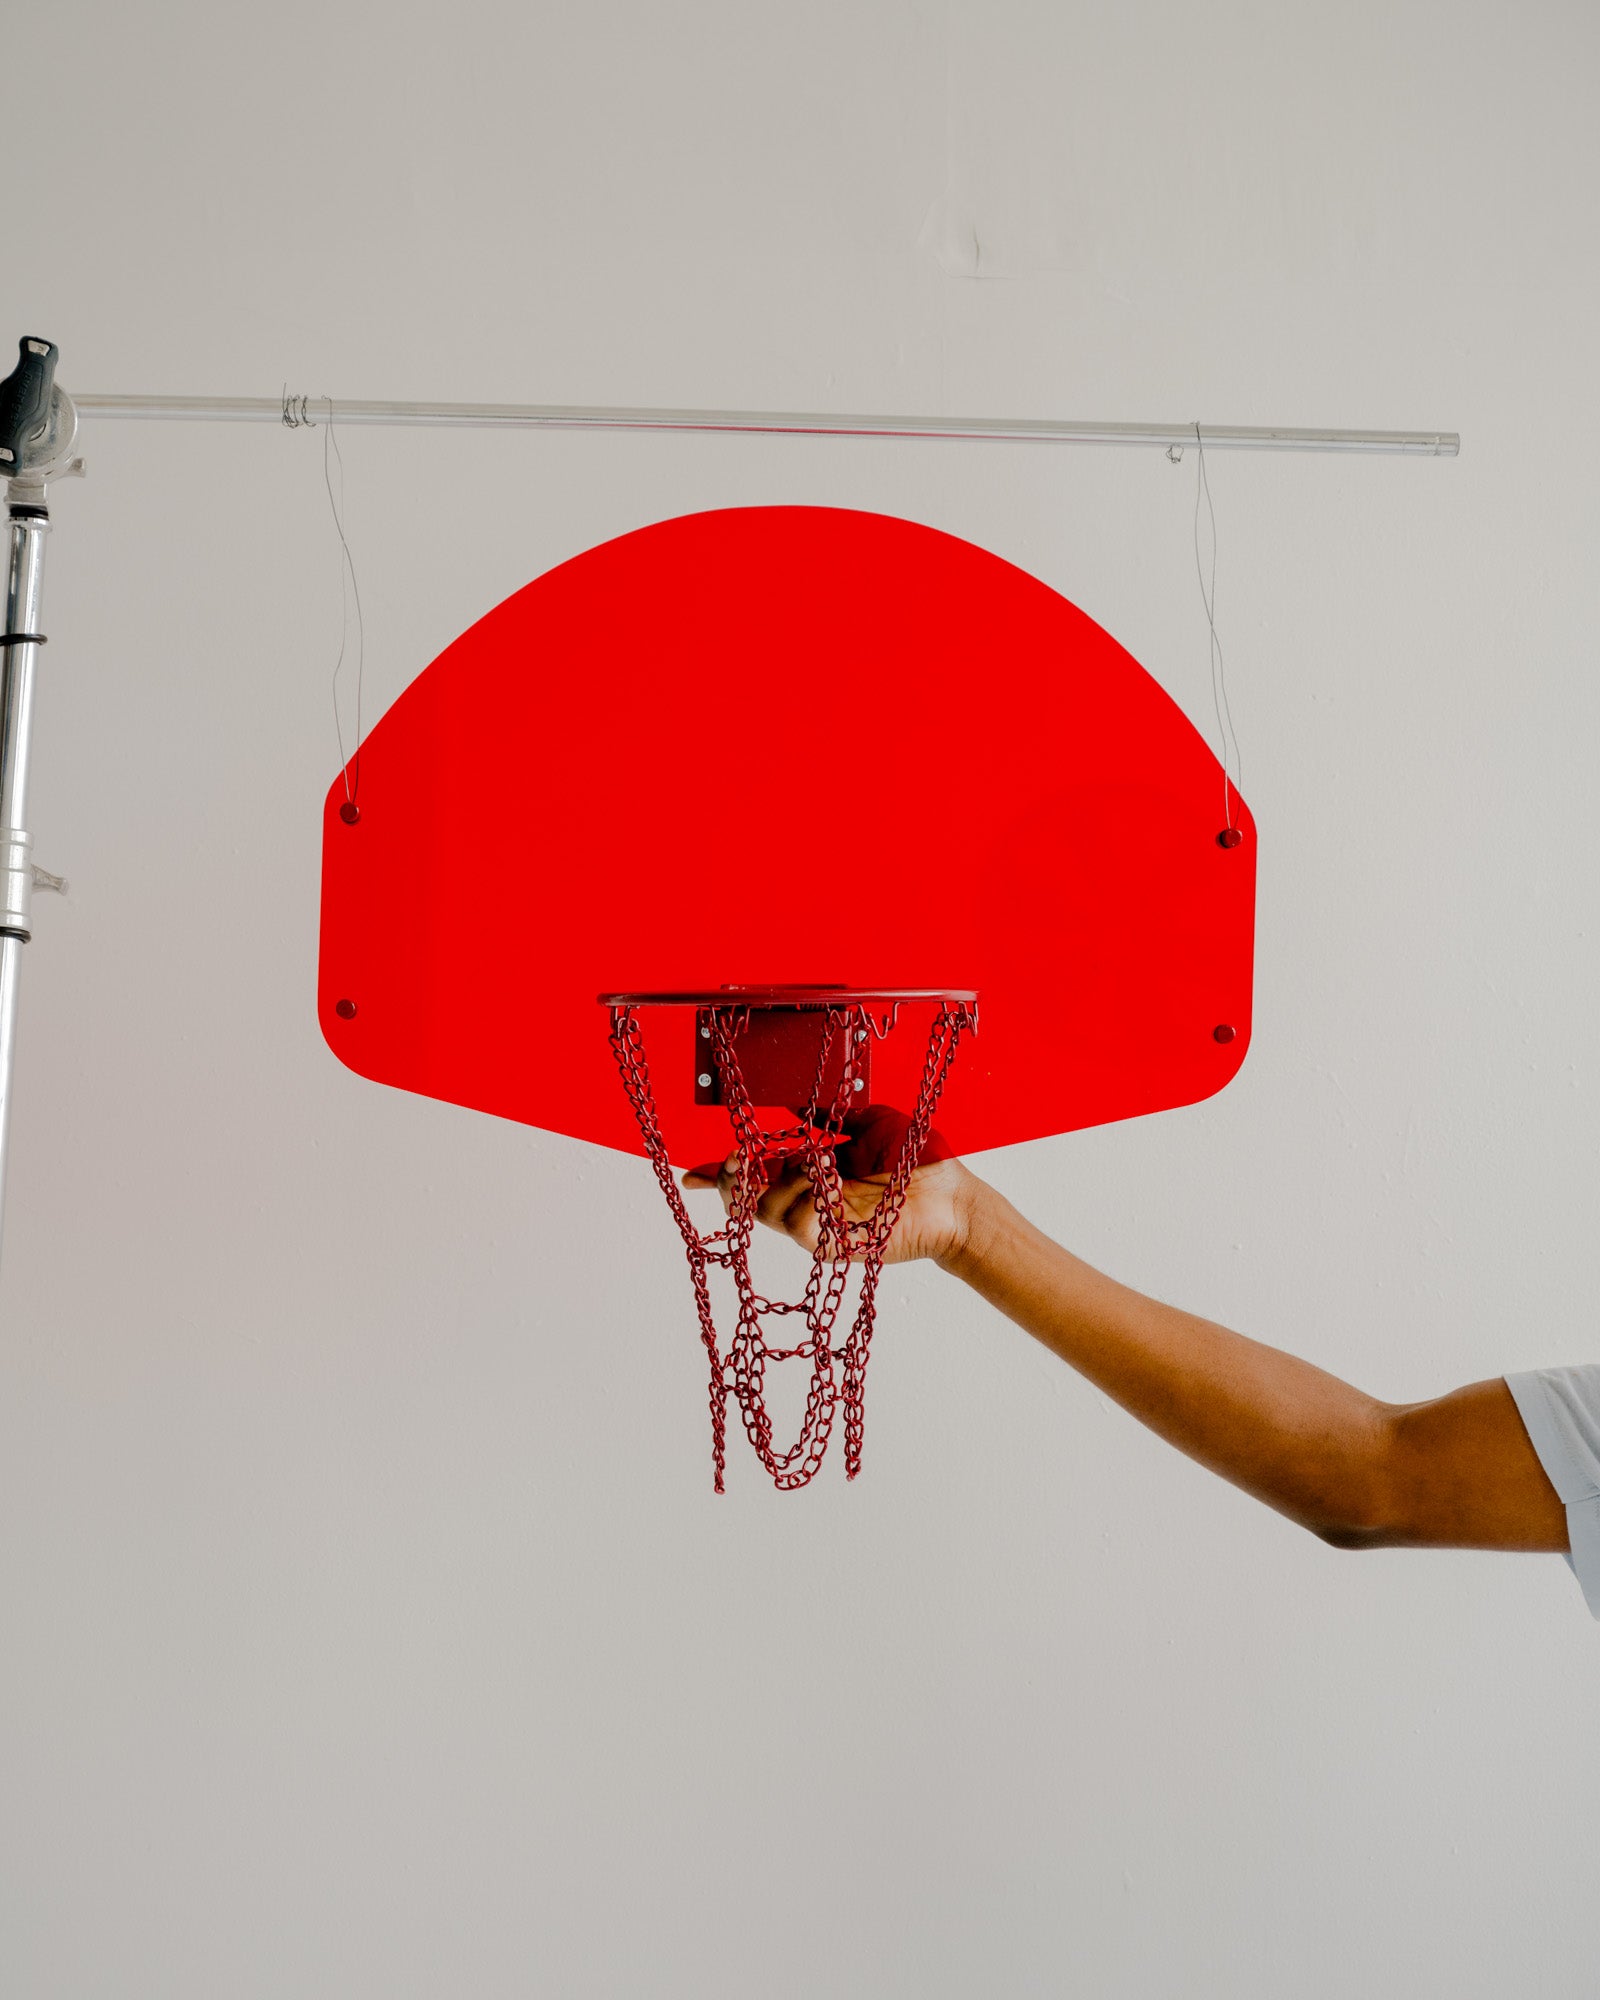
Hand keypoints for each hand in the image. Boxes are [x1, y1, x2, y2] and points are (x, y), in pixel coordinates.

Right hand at [682, 1104, 981, 1267]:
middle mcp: (812, 1202)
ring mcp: (821, 1226)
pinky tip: (827, 1183)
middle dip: (733, 1179)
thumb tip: (794, 1107)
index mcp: (815, 1174)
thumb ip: (828, 1115)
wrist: (953, 1194)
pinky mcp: (835, 1244)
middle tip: (737, 1160)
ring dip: (780, 1182)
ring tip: (815, 1165)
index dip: (723, 1175)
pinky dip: (804, 1200)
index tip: (693, 1172)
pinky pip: (798, 1225)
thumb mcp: (868, 1122)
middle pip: (750, 1198)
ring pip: (767, 1211)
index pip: (760, 1175)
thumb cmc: (920, 1159)